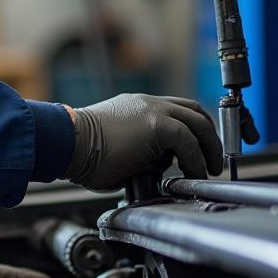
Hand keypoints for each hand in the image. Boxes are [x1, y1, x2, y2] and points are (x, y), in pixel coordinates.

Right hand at [63, 94, 222, 190]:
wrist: (66, 144)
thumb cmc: (80, 152)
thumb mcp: (118, 146)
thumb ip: (141, 152)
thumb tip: (157, 169)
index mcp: (137, 105)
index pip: (177, 111)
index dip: (193, 130)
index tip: (196, 150)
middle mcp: (149, 103)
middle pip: (194, 112)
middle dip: (209, 138)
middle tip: (211, 161)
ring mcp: (153, 110)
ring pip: (198, 123)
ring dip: (208, 148)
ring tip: (207, 169)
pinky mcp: (156, 125)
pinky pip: (188, 141)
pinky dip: (196, 159)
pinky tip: (194, 174)